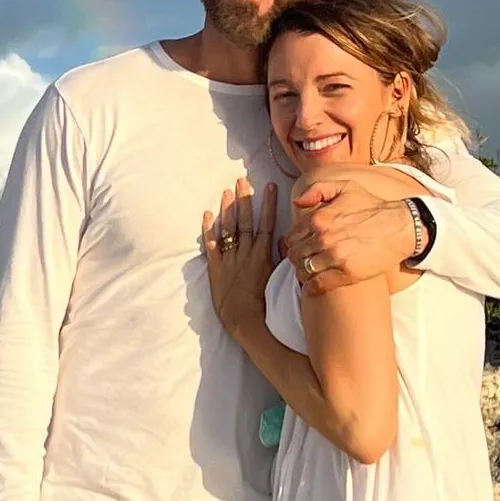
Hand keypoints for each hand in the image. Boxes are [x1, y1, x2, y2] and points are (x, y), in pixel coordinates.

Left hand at [203, 179, 278, 339]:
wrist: (245, 320)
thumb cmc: (266, 305)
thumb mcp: (280, 280)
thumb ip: (284, 260)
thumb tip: (291, 243)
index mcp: (263, 254)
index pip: (267, 223)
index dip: (268, 204)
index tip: (268, 186)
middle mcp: (246, 252)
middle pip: (245, 220)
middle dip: (244, 199)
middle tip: (242, 180)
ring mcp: (229, 258)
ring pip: (228, 228)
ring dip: (228, 208)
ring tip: (227, 191)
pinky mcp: (215, 267)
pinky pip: (210, 244)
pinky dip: (208, 228)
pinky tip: (207, 214)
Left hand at [281, 179, 417, 295]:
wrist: (400, 226)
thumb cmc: (373, 207)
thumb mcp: (346, 187)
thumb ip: (318, 190)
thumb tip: (297, 203)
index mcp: (319, 218)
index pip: (291, 237)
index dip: (293, 244)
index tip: (300, 248)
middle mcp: (324, 237)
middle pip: (295, 255)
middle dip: (296, 259)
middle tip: (303, 262)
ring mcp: (335, 256)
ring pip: (304, 270)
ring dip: (303, 274)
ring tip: (309, 274)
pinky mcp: (347, 273)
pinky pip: (318, 284)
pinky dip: (312, 287)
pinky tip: (314, 286)